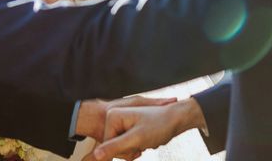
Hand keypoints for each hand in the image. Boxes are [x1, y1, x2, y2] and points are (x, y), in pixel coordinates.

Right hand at [84, 98, 207, 160]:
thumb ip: (114, 147)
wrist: (175, 118)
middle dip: (128, 150)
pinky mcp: (126, 129)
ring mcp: (120, 123)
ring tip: (145, 141)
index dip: (123, 150)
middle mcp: (114, 118)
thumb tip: (96, 156)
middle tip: (143, 142)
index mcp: (113, 116)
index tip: (137, 142)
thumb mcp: (136, 139)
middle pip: (112, 146)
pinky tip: (144, 142)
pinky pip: (126, 145)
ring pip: (119, 148)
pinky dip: (135, 147)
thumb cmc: (158, 125)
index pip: (107, 145)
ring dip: (133, 149)